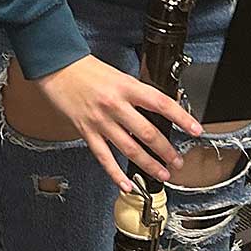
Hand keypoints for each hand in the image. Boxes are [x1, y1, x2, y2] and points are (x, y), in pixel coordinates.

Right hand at [31, 54, 203, 191]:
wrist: (56, 65)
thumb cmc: (85, 68)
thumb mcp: (117, 74)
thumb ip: (135, 92)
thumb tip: (156, 107)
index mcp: (125, 86)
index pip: (160, 103)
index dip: (180, 117)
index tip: (195, 129)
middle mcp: (114, 104)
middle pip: (147, 132)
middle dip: (166, 150)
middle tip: (178, 161)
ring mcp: (100, 120)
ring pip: (129, 148)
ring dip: (148, 164)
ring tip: (162, 173)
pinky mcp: (86, 131)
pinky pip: (103, 157)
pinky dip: (115, 174)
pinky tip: (126, 184)